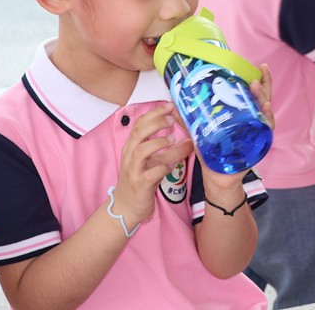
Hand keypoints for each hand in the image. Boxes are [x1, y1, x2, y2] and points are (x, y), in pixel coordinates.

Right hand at [113, 105, 194, 227]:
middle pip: (139, 132)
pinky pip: (150, 174)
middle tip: (171, 119)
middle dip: (155, 123)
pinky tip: (171, 167)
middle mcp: (130, 155)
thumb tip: (189, 138)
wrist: (126, 207)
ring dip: (158, 142)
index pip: (139, 124)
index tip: (169, 106)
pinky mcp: (139, 185)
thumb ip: (165, 149)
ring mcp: (133, 170)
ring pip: (141, 151)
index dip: (154, 113)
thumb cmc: (140, 180)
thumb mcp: (150, 161)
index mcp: (132, 147)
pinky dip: (162, 168)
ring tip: (173, 139)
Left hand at [195, 64, 272, 196]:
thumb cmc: (212, 154)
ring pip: (266, 112)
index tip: (259, 66)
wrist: (217, 178)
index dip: (259, 80)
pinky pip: (266, 131)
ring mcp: (257, 134)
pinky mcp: (258, 145)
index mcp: (242, 116)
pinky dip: (267, 119)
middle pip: (263, 100)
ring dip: (263, 98)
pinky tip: (265, 109)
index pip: (253, 95)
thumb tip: (172, 105)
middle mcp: (253, 122)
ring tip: (256, 87)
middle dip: (264, 85)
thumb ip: (189, 119)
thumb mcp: (200, 133)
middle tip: (259, 73)